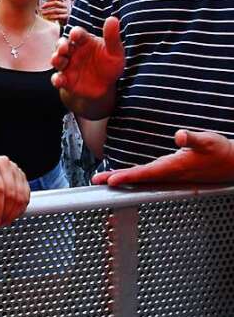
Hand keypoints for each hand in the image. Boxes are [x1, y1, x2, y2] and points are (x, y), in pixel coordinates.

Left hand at [0, 154, 29, 226]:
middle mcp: (1, 163)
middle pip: (11, 193)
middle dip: (5, 213)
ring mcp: (13, 168)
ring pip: (21, 196)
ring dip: (13, 212)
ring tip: (2, 219)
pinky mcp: (21, 175)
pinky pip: (26, 196)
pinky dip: (19, 209)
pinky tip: (9, 212)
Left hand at [39, 0, 69, 22]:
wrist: (64, 21)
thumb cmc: (58, 13)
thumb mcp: (56, 7)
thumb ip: (51, 4)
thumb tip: (42, 4)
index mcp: (63, 2)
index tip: (46, 0)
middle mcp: (65, 5)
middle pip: (56, 3)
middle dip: (48, 4)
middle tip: (42, 7)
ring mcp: (66, 11)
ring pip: (56, 10)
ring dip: (48, 11)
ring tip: (43, 13)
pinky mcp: (66, 17)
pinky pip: (58, 16)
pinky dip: (52, 17)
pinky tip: (47, 18)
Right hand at [50, 17, 124, 102]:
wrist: (106, 86)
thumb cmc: (110, 65)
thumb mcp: (115, 52)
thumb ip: (112, 37)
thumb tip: (113, 18)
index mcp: (84, 42)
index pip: (77, 34)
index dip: (75, 34)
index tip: (76, 35)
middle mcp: (73, 52)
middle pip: (62, 45)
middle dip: (61, 45)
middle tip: (64, 48)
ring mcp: (67, 65)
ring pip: (57, 60)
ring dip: (56, 59)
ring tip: (59, 61)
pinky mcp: (65, 80)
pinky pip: (57, 78)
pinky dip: (56, 79)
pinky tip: (60, 80)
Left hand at [93, 130, 233, 185]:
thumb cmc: (220, 151)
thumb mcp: (207, 141)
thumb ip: (193, 139)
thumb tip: (180, 136)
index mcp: (175, 168)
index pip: (147, 173)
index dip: (128, 177)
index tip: (111, 180)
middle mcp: (171, 175)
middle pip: (140, 179)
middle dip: (118, 180)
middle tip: (97, 181)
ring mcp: (172, 177)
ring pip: (144, 180)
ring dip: (125, 180)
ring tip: (106, 179)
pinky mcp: (174, 175)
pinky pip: (151, 178)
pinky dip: (137, 178)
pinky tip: (128, 177)